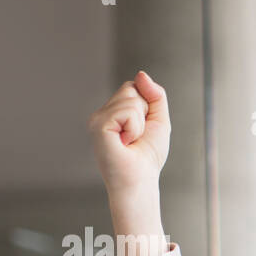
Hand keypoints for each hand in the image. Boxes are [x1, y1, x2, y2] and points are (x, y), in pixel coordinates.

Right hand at [87, 70, 171, 194]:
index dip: (147, 106)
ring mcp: (97, 118)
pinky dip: (135, 127)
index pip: (133, 87)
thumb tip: (141, 74)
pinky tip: (126, 142)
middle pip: (130, 89)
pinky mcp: (98, 125)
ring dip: (140, 123)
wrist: (140, 180)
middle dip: (144, 112)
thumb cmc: (148, 156)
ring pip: (130, 99)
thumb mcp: (159, 121)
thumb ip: (155, 96)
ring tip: (131, 141)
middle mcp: (102, 113)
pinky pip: (126, 111)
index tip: (142, 130)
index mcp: (113, 112)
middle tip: (137, 136)